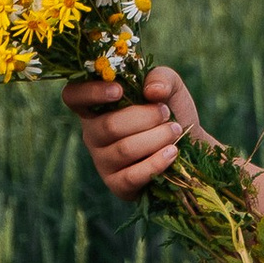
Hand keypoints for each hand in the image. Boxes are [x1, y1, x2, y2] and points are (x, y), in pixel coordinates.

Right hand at [64, 63, 202, 201]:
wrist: (190, 146)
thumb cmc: (170, 112)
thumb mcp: (169, 87)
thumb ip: (161, 78)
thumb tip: (152, 91)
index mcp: (96, 107)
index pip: (73, 96)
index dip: (90, 92)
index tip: (119, 90)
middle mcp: (92, 134)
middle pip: (108, 126)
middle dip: (145, 117)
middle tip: (166, 112)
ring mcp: (102, 161)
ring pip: (124, 150)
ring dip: (156, 137)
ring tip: (174, 130)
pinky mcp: (117, 185)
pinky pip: (132, 176)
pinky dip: (156, 162)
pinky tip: (172, 152)